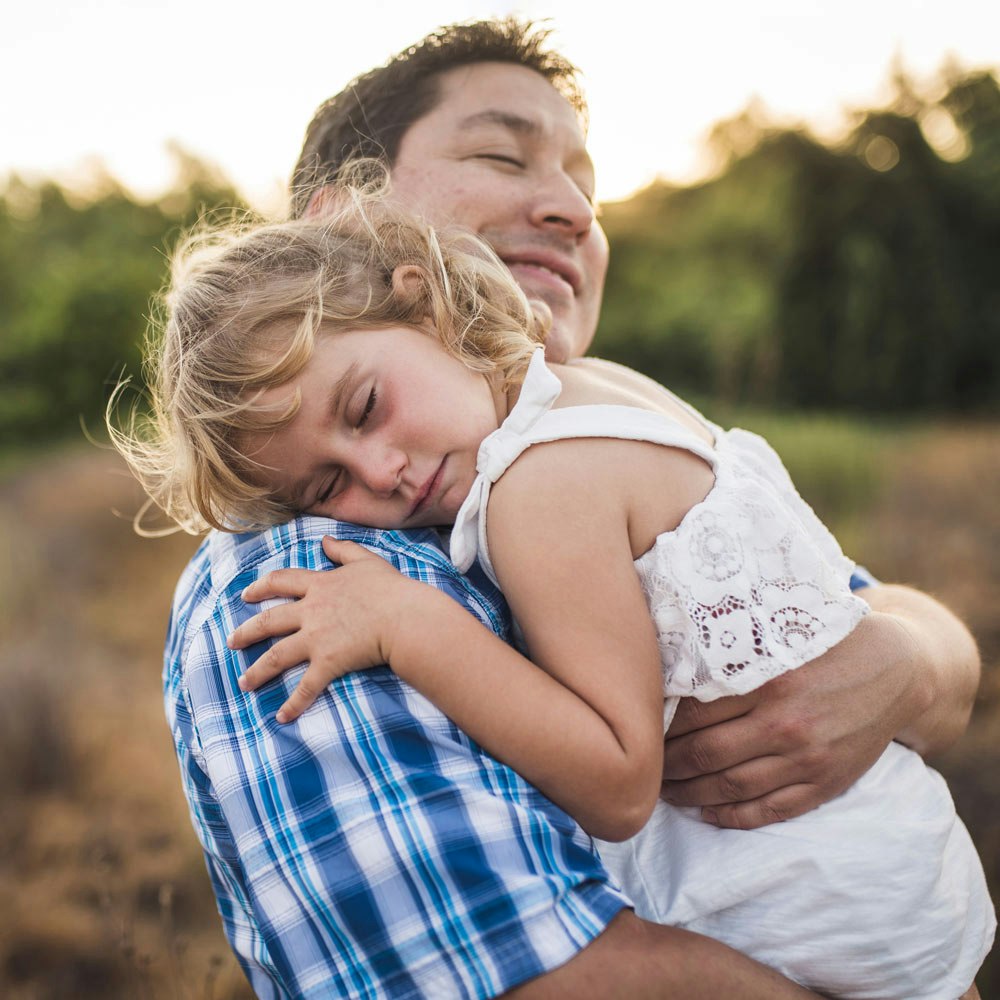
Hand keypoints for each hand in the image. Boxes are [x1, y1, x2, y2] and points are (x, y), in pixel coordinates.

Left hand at [227, 537, 412, 722]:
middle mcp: (311, 612)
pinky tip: (281, 717)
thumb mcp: (366, 561)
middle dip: (246, 632)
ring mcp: (317, 639)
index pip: (281, 582)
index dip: (260, 587)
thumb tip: (325, 539)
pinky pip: (306, 687)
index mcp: (319, 586)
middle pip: (269, 621)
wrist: (403, 618)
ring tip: (243, 683)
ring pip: (277, 656)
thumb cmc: (390, 589)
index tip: (246, 595)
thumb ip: (343, 549)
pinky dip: (293, 704)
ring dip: (258, 672)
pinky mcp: (328, 663)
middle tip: (232, 642)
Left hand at [661, 611, 925, 828]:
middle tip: (641, 763)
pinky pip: (770, 810)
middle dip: (667, 764)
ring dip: (690, 794)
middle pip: (706, 753)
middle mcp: (787, 723)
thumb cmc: (827, 642)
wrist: (898, 669)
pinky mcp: (826, 783)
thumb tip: (671, 662)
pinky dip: (732, 817)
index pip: (696, 710)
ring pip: (731, 787)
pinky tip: (706, 812)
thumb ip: (735, 650)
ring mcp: (807, 758)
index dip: (661, 723)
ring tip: (663, 791)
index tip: (640, 724)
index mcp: (771, 679)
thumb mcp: (782, 633)